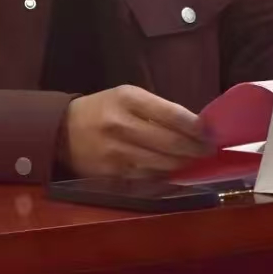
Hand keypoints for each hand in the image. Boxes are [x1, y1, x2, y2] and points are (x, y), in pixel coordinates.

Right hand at [58, 85, 211, 178]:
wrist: (62, 130)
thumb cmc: (102, 109)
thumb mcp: (126, 97)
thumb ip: (157, 109)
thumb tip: (193, 126)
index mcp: (127, 98)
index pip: (171, 113)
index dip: (195, 126)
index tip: (210, 132)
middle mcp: (121, 124)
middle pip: (169, 142)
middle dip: (195, 148)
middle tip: (209, 150)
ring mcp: (116, 151)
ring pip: (161, 162)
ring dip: (183, 163)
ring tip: (195, 160)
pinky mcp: (111, 173)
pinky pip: (147, 176)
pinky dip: (164, 174)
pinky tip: (173, 170)